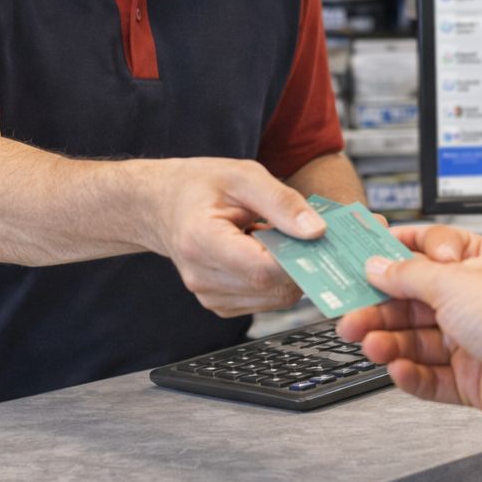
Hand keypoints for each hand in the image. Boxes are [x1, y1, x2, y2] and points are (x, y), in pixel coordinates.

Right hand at [144, 158, 325, 317]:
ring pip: (274, 298)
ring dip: (287, 271)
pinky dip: (275, 279)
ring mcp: (209, 296)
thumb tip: (317, 231)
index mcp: (201, 241)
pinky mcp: (219, 305)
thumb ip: (282, 202)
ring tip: (273, 237)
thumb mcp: (244, 176)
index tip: (318, 238)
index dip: (297, 259)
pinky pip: (265, 300)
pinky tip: (262, 252)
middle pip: (273, 288)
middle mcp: (201, 277)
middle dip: (299, 262)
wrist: (163, 205)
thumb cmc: (200, 186)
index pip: (263, 269)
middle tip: (302, 232)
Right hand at [337, 225, 481, 428]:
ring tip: (371, 345)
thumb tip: (376, 266)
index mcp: (474, 263)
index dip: (392, 254)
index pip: (425, 251)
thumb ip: (407, 275)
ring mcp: (469, 340)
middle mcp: (471, 300)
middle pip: (412, 301)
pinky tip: (398, 369)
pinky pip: (428, 375)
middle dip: (379, 310)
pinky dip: (410, 373)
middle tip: (350, 316)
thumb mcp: (450, 281)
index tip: (360, 256)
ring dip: (390, 342)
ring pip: (415, 340)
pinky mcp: (467, 377)